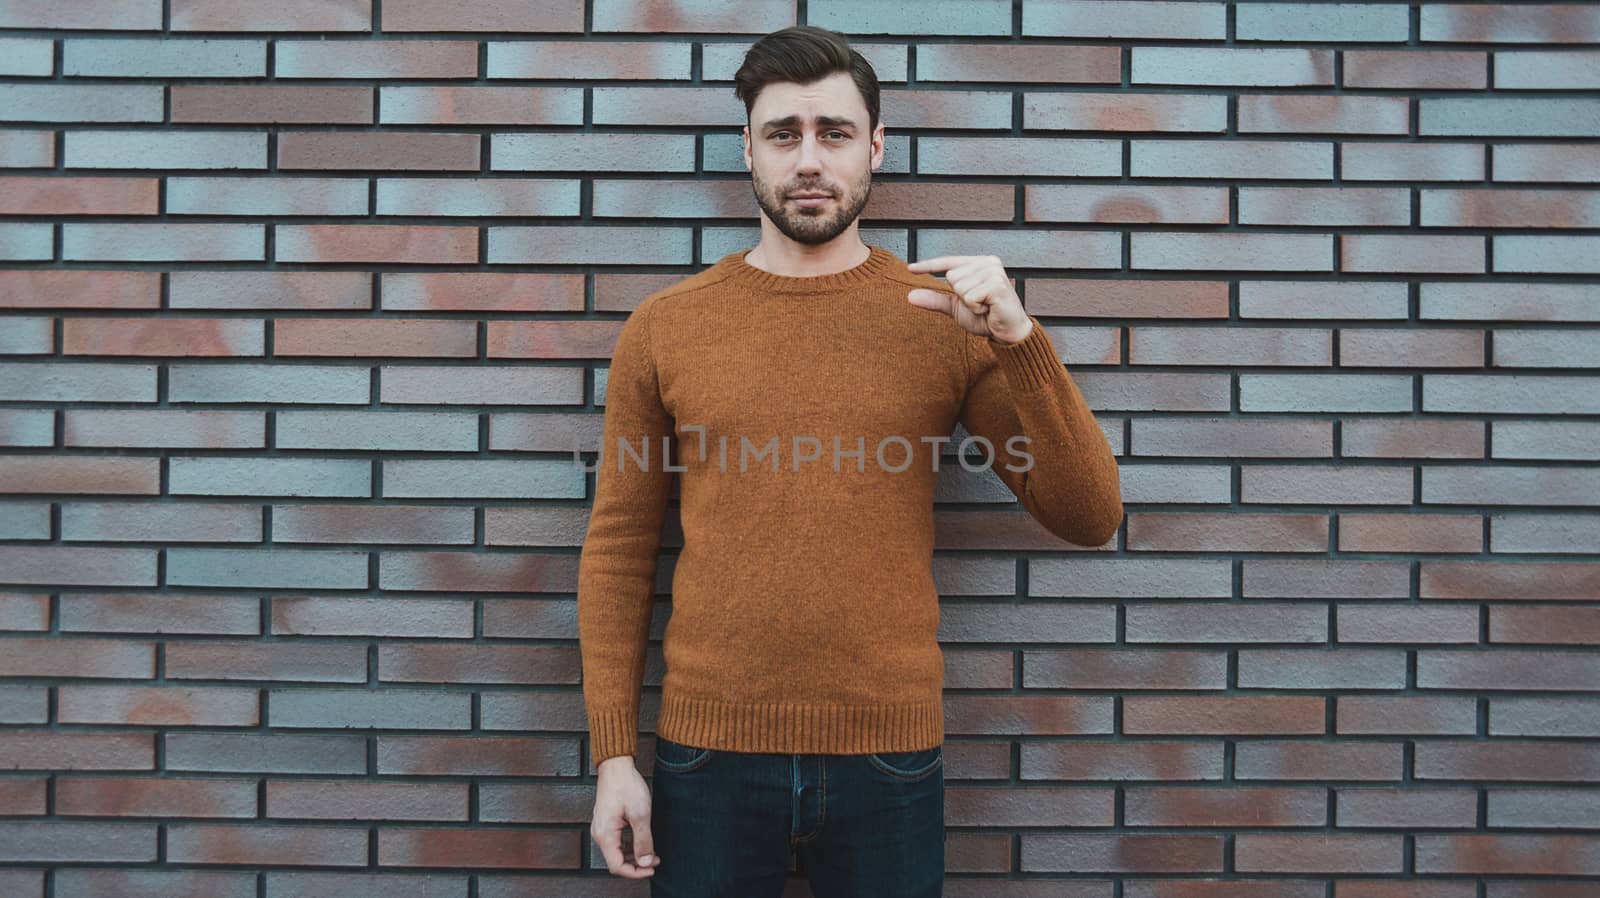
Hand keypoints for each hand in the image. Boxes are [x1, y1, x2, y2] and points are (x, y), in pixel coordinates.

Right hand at [590, 756, 658, 877]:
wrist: (616, 766)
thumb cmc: (627, 785)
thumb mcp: (640, 814)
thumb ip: (643, 840)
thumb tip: (645, 862)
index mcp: (605, 834)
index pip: (617, 866)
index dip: (635, 872)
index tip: (651, 868)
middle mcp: (599, 834)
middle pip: (616, 861)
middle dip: (636, 865)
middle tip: (655, 861)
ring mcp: (601, 828)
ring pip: (616, 853)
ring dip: (633, 856)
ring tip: (651, 853)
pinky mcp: (606, 823)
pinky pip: (616, 843)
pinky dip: (629, 847)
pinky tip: (641, 843)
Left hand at [906, 254, 1033, 343]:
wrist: (1008, 333)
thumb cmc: (985, 317)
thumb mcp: (956, 307)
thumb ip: (935, 300)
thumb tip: (910, 296)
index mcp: (979, 263)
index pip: (949, 263)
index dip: (929, 266)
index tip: (910, 269)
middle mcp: (988, 263)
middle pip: (952, 276)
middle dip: (961, 296)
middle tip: (980, 304)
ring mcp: (994, 272)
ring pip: (959, 287)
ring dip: (970, 304)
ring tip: (986, 307)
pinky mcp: (997, 285)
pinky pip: (969, 297)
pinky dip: (976, 308)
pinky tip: (989, 309)